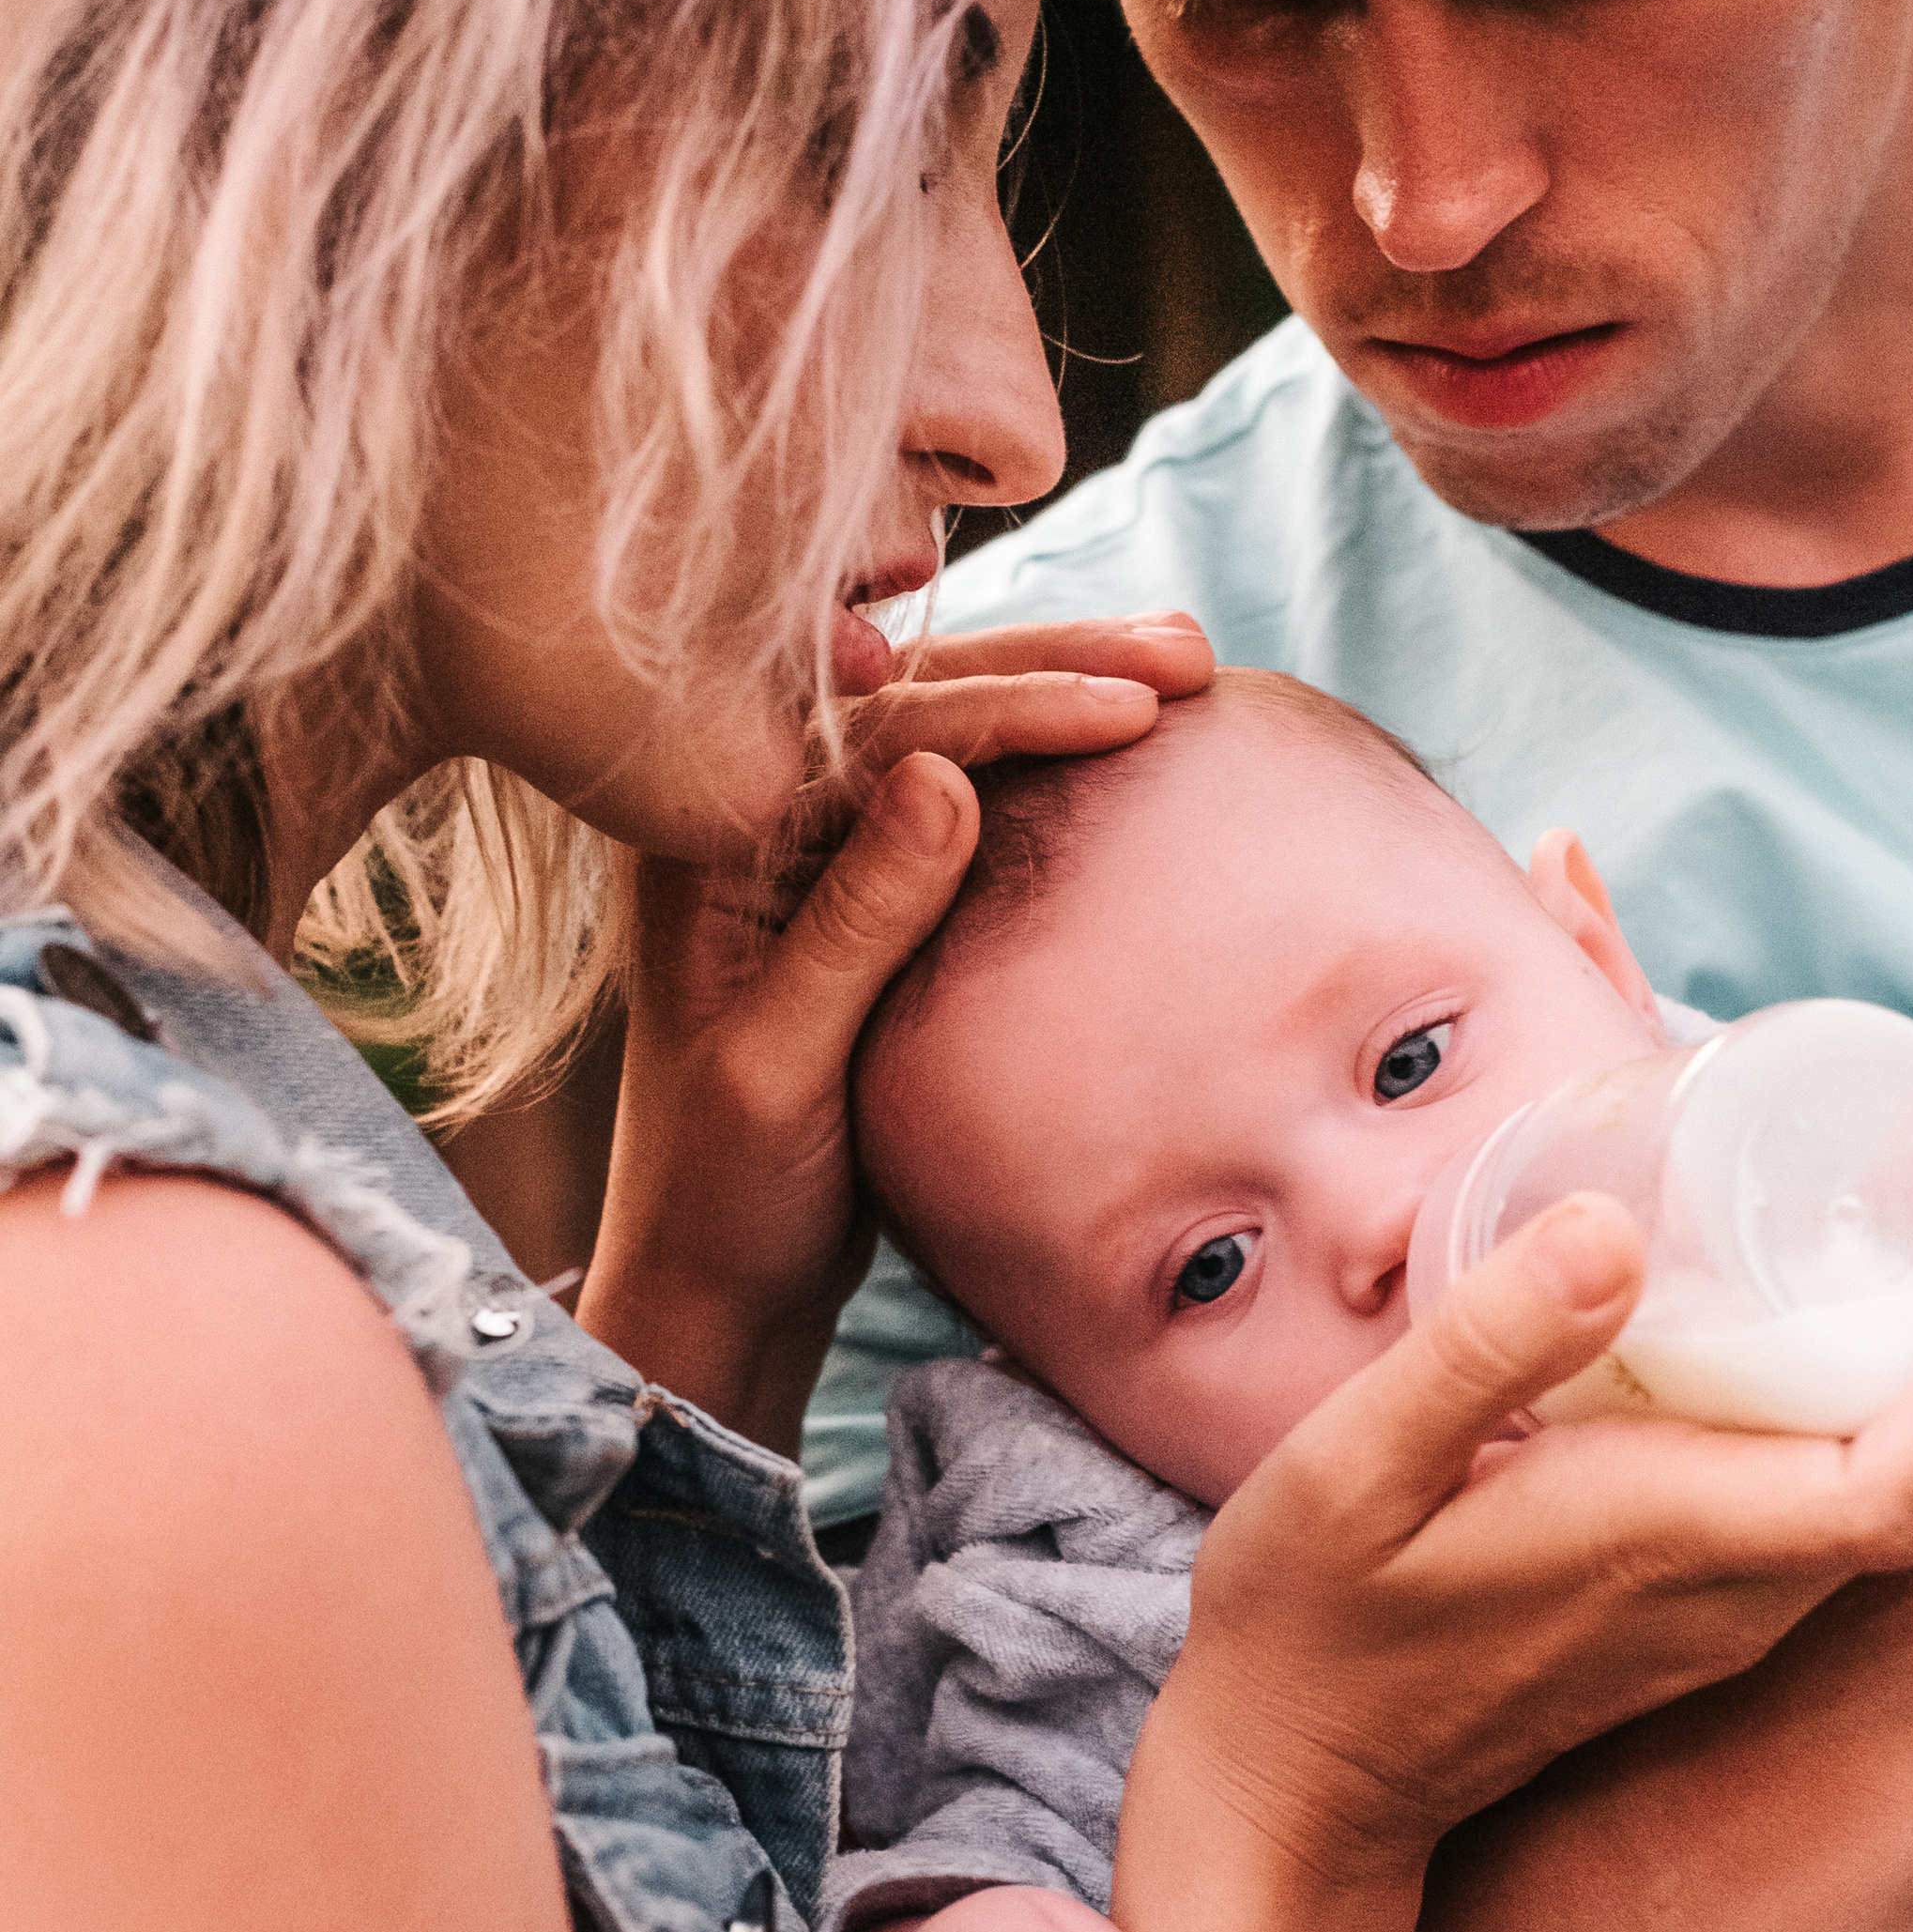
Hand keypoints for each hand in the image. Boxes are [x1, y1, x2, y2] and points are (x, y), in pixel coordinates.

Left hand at [577, 617, 1211, 1441]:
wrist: (713, 1280)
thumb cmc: (724, 1195)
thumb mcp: (782, 1070)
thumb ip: (854, 925)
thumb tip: (944, 774)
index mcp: (707, 841)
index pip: (873, 730)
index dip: (1012, 704)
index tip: (1133, 704)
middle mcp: (752, 816)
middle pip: (913, 695)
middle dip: (1054, 662)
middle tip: (1185, 652)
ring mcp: (809, 845)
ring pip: (947, 727)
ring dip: (1063, 687)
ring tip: (1186, 662)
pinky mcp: (861, 883)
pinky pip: (963, 786)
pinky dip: (1051, 753)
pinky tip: (1131, 727)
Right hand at [1152, 1191, 1912, 1888]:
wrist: (1290, 1797)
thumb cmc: (1309, 1628)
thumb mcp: (1352, 1463)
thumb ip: (1480, 1348)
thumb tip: (1612, 1226)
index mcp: (1670, 1545)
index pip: (1902, 1484)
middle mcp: (1727, 1597)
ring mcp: (1718, 1623)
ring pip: (1901, 1510)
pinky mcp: (1690, 1624)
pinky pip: (1837, 1521)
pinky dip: (1882, 1431)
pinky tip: (1826, 1353)